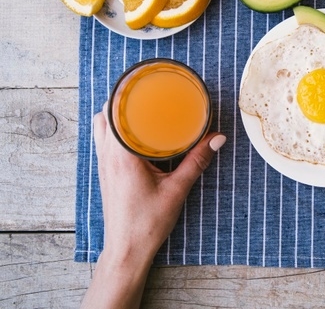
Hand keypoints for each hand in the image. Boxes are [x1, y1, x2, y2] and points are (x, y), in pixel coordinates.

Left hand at [81, 104, 225, 308]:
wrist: (127, 250)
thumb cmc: (147, 223)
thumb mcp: (177, 189)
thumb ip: (197, 160)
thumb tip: (217, 138)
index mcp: (121, 156)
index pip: (113, 113)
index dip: (123, 92)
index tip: (140, 81)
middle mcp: (107, 156)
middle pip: (104, 115)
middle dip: (120, 99)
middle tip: (144, 91)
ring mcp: (103, 165)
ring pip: (101, 128)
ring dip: (115, 114)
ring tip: (139, 108)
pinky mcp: (107, 173)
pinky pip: (104, 141)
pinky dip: (114, 130)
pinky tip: (135, 133)